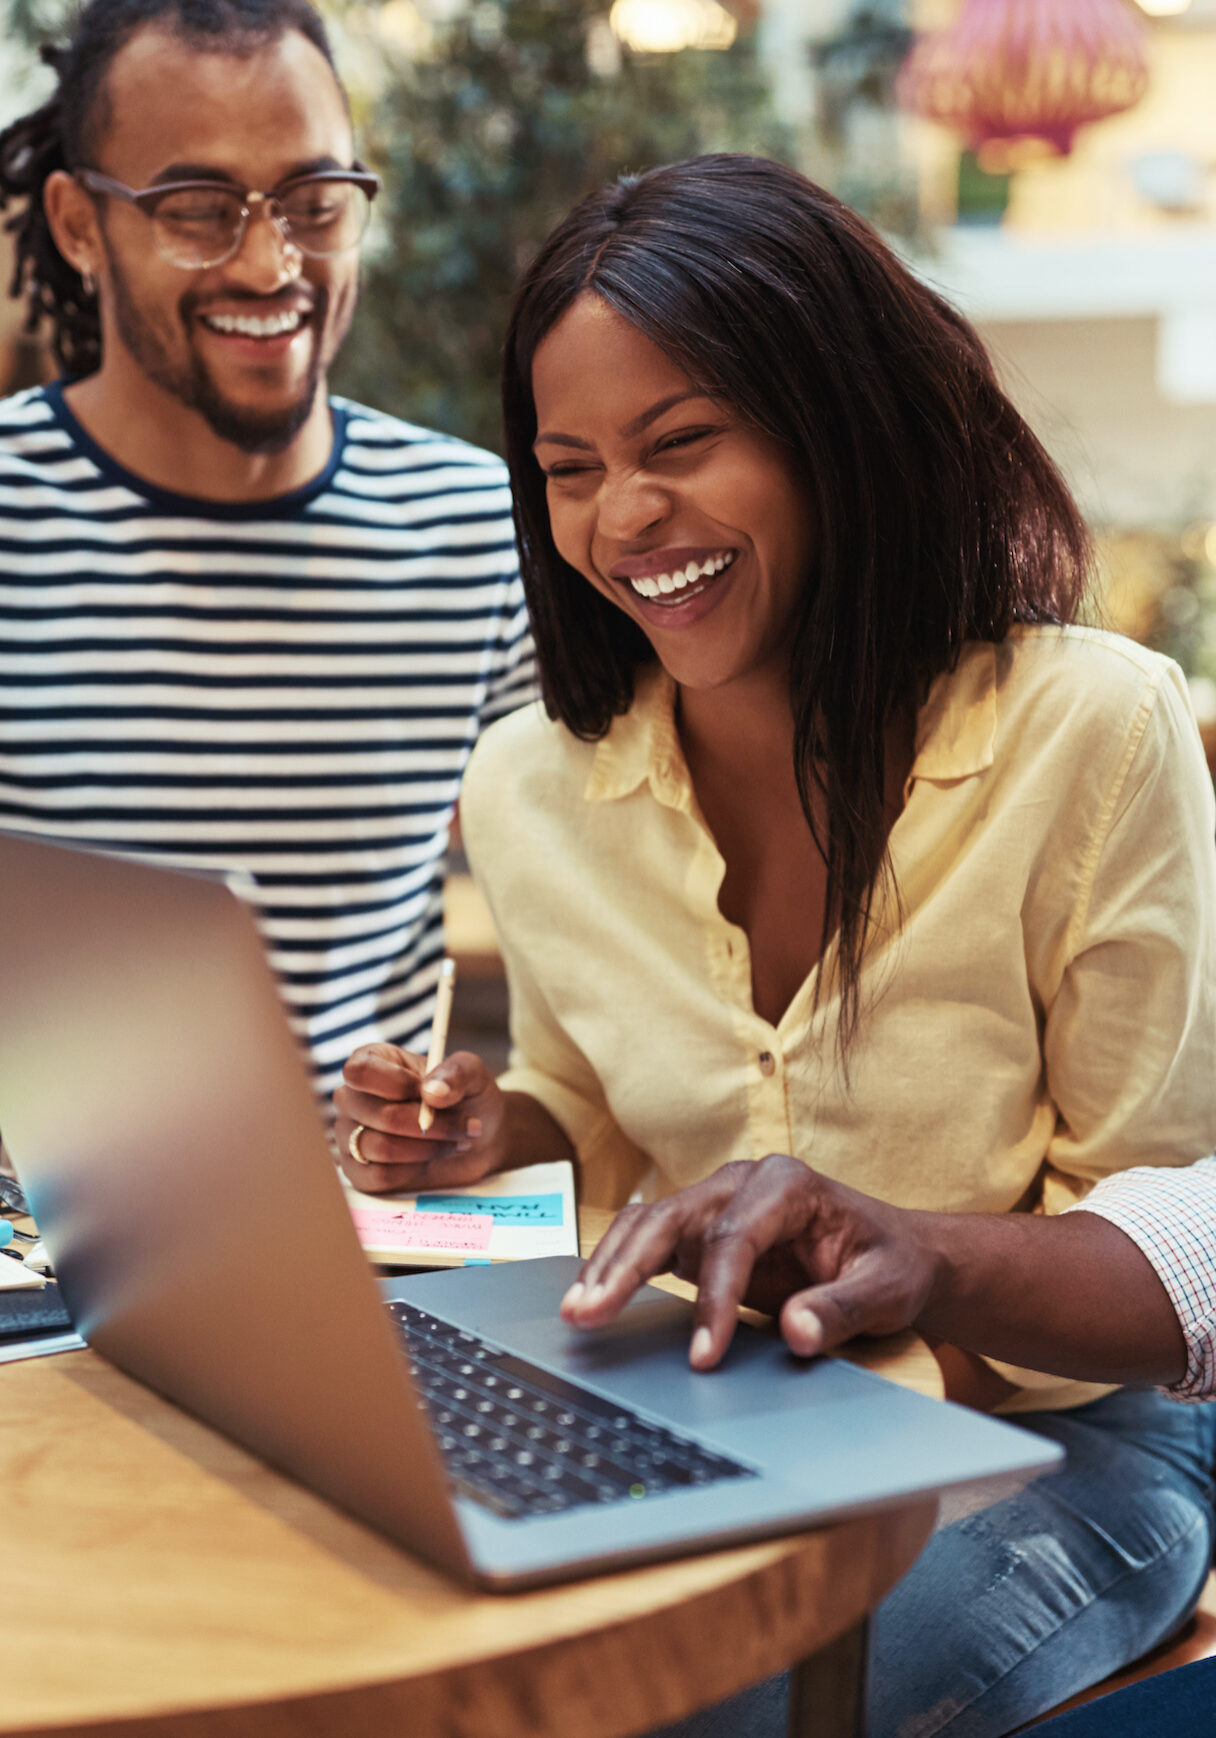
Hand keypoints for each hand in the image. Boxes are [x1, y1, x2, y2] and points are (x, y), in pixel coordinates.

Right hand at [333, 1042, 506, 1193]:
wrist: (478, 1138)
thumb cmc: (465, 1099)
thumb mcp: (472, 1075)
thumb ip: (457, 1073)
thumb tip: (432, 1092)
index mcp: (371, 1061)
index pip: (360, 1071)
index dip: (398, 1085)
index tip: (431, 1094)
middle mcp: (353, 1098)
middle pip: (380, 1116)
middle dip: (431, 1126)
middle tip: (466, 1126)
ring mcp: (350, 1136)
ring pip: (382, 1148)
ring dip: (428, 1148)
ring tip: (452, 1142)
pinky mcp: (358, 1172)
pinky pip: (380, 1176)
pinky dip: (414, 1170)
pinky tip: (428, 1160)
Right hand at [560, 1154, 939, 1369]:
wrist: (896, 1253)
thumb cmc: (891, 1265)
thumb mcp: (886, 1291)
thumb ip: (842, 1309)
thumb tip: (794, 1331)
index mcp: (787, 1185)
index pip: (732, 1237)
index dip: (713, 1297)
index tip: (704, 1354)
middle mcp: (742, 1183)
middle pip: (671, 1218)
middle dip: (627, 1268)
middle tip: (589, 1316)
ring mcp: (716, 1203)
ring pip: (648, 1223)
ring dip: (609, 1266)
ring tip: (577, 1312)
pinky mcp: (701, 1230)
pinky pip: (649, 1242)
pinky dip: (618, 1269)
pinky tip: (594, 1300)